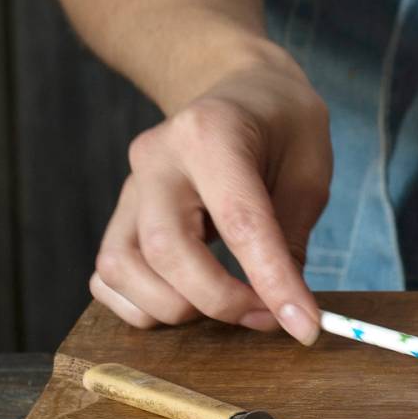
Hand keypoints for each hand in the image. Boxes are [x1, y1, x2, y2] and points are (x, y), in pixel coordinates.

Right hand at [90, 51, 331, 343]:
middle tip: (269, 316)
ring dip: (176, 307)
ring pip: (122, 268)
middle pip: (165, 249)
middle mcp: (158, 159)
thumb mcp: (310, 171)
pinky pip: (108, 276)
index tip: (304, 326)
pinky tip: (187, 301)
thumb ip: (293, 237)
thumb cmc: (282, 128)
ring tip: (231, 306)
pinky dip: (141, 305)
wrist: (240, 92)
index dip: (272, 282)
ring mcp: (130, 187)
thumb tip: (286, 309)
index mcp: (211, 134)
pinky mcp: (120, 215)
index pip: (239, 222)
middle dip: (220, 301)